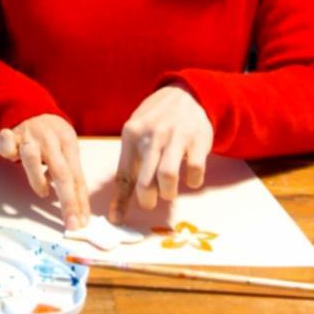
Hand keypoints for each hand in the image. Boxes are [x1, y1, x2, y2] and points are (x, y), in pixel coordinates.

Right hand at [0, 114, 89, 229]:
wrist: (30, 106)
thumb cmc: (51, 136)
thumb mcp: (66, 149)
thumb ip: (69, 173)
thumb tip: (77, 207)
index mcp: (68, 143)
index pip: (77, 178)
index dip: (80, 202)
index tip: (81, 223)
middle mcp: (50, 140)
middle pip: (62, 173)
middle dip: (68, 201)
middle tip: (70, 223)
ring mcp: (29, 136)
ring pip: (33, 159)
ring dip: (39, 179)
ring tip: (43, 192)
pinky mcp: (10, 135)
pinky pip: (6, 143)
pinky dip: (7, 151)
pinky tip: (11, 159)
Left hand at [108, 85, 212, 223]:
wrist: (186, 94)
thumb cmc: (157, 118)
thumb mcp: (137, 130)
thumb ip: (130, 157)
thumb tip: (121, 192)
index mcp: (131, 134)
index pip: (123, 174)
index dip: (120, 201)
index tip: (116, 219)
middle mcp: (151, 136)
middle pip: (144, 181)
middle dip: (147, 200)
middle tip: (151, 202)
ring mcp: (174, 137)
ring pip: (167, 177)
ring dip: (168, 192)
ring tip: (169, 191)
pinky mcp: (197, 140)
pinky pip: (194, 170)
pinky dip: (193, 181)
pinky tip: (191, 178)